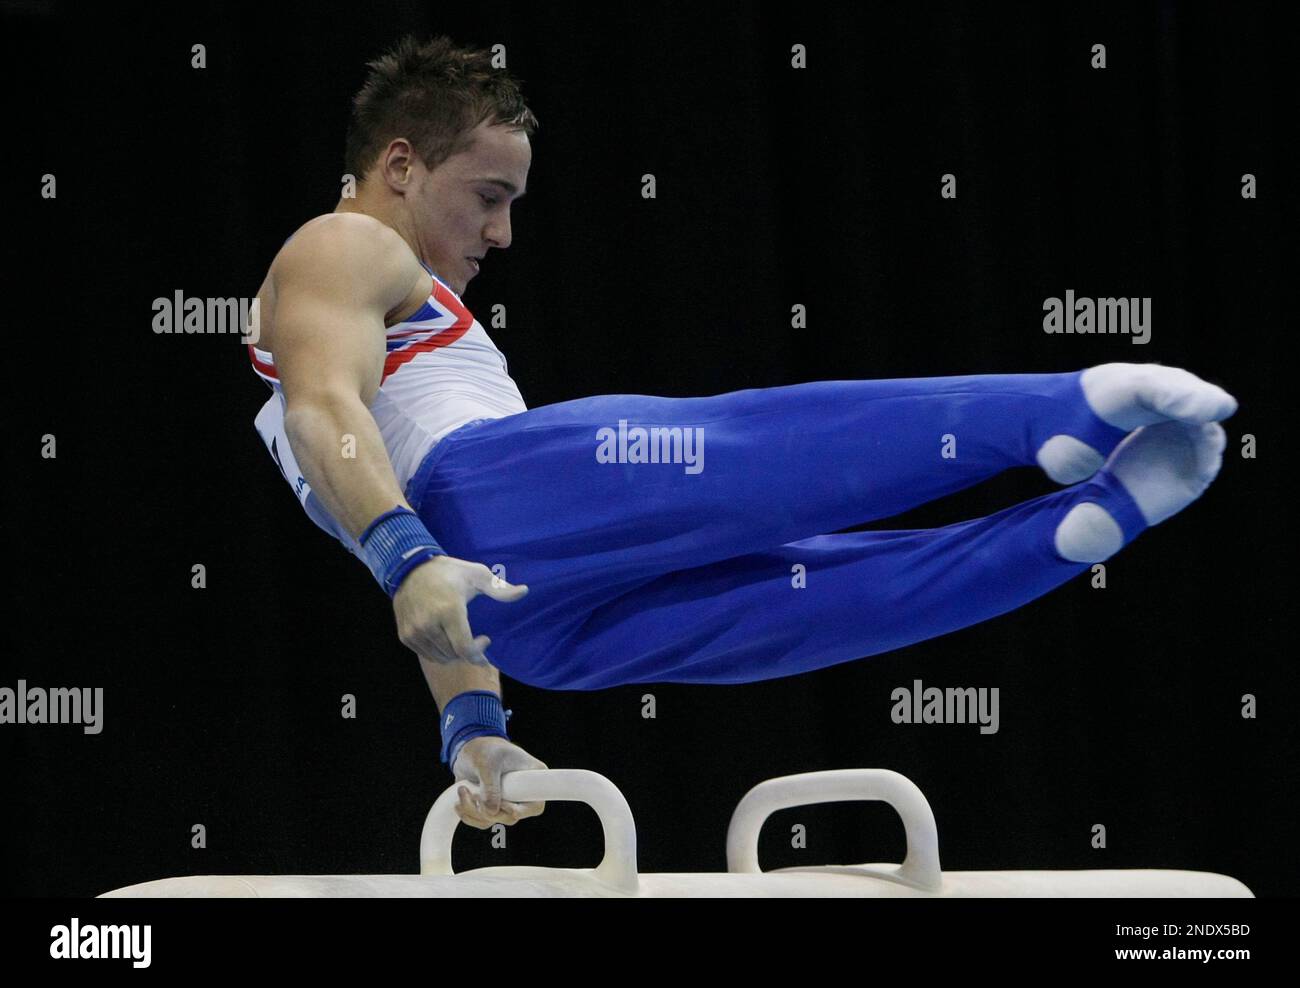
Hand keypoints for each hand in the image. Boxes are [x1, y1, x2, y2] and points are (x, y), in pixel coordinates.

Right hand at [392, 555, 527, 663]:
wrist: (409, 568)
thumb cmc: (448, 572)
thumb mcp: (476, 574)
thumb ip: (500, 588)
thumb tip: (524, 591)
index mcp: (449, 611)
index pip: (464, 649)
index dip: (479, 654)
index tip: (486, 641)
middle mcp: (428, 625)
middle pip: (454, 655)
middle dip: (469, 651)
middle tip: (475, 637)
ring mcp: (414, 632)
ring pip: (441, 657)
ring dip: (454, 653)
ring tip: (460, 637)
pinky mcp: (405, 636)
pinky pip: (427, 654)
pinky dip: (439, 651)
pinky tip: (445, 637)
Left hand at [452, 736, 547, 828]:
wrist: (468, 748)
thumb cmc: (484, 749)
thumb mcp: (488, 764)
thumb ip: (490, 787)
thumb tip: (491, 813)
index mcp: (531, 777)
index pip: (536, 804)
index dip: (521, 810)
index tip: (504, 804)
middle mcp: (522, 792)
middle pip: (512, 816)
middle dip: (489, 811)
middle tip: (474, 795)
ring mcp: (507, 800)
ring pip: (494, 820)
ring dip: (474, 812)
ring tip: (462, 791)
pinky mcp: (492, 806)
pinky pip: (483, 821)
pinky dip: (469, 815)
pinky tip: (458, 802)